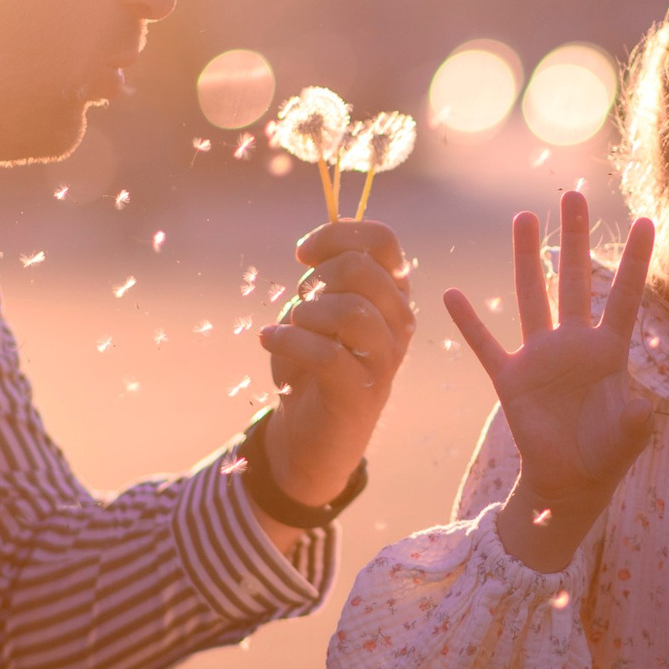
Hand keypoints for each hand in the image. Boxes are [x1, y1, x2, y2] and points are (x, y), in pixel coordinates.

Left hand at [256, 219, 415, 524]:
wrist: (310, 434)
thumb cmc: (312, 364)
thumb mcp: (317, 309)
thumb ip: (325, 277)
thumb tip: (315, 248)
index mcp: (392, 293)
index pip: (382, 240)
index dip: (337, 235)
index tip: (302, 253)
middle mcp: (398, 322)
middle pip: (363, 270)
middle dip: (317, 277)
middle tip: (299, 301)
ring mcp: (385, 359)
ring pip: (351, 311)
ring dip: (306, 313)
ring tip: (289, 326)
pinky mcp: (361, 393)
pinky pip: (327, 354)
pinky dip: (288, 341)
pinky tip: (269, 340)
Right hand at [445, 191, 655, 571]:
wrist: (570, 483)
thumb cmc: (606, 456)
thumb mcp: (628, 439)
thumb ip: (635, 422)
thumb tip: (642, 407)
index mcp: (609, 353)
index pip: (624, 298)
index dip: (634, 262)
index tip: (647, 221)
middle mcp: (574, 344)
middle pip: (574, 280)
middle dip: (574, 239)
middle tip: (573, 196)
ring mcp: (540, 358)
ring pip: (532, 297)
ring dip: (526, 259)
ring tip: (524, 217)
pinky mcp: (511, 379)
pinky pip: (486, 345)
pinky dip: (469, 323)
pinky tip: (452, 294)